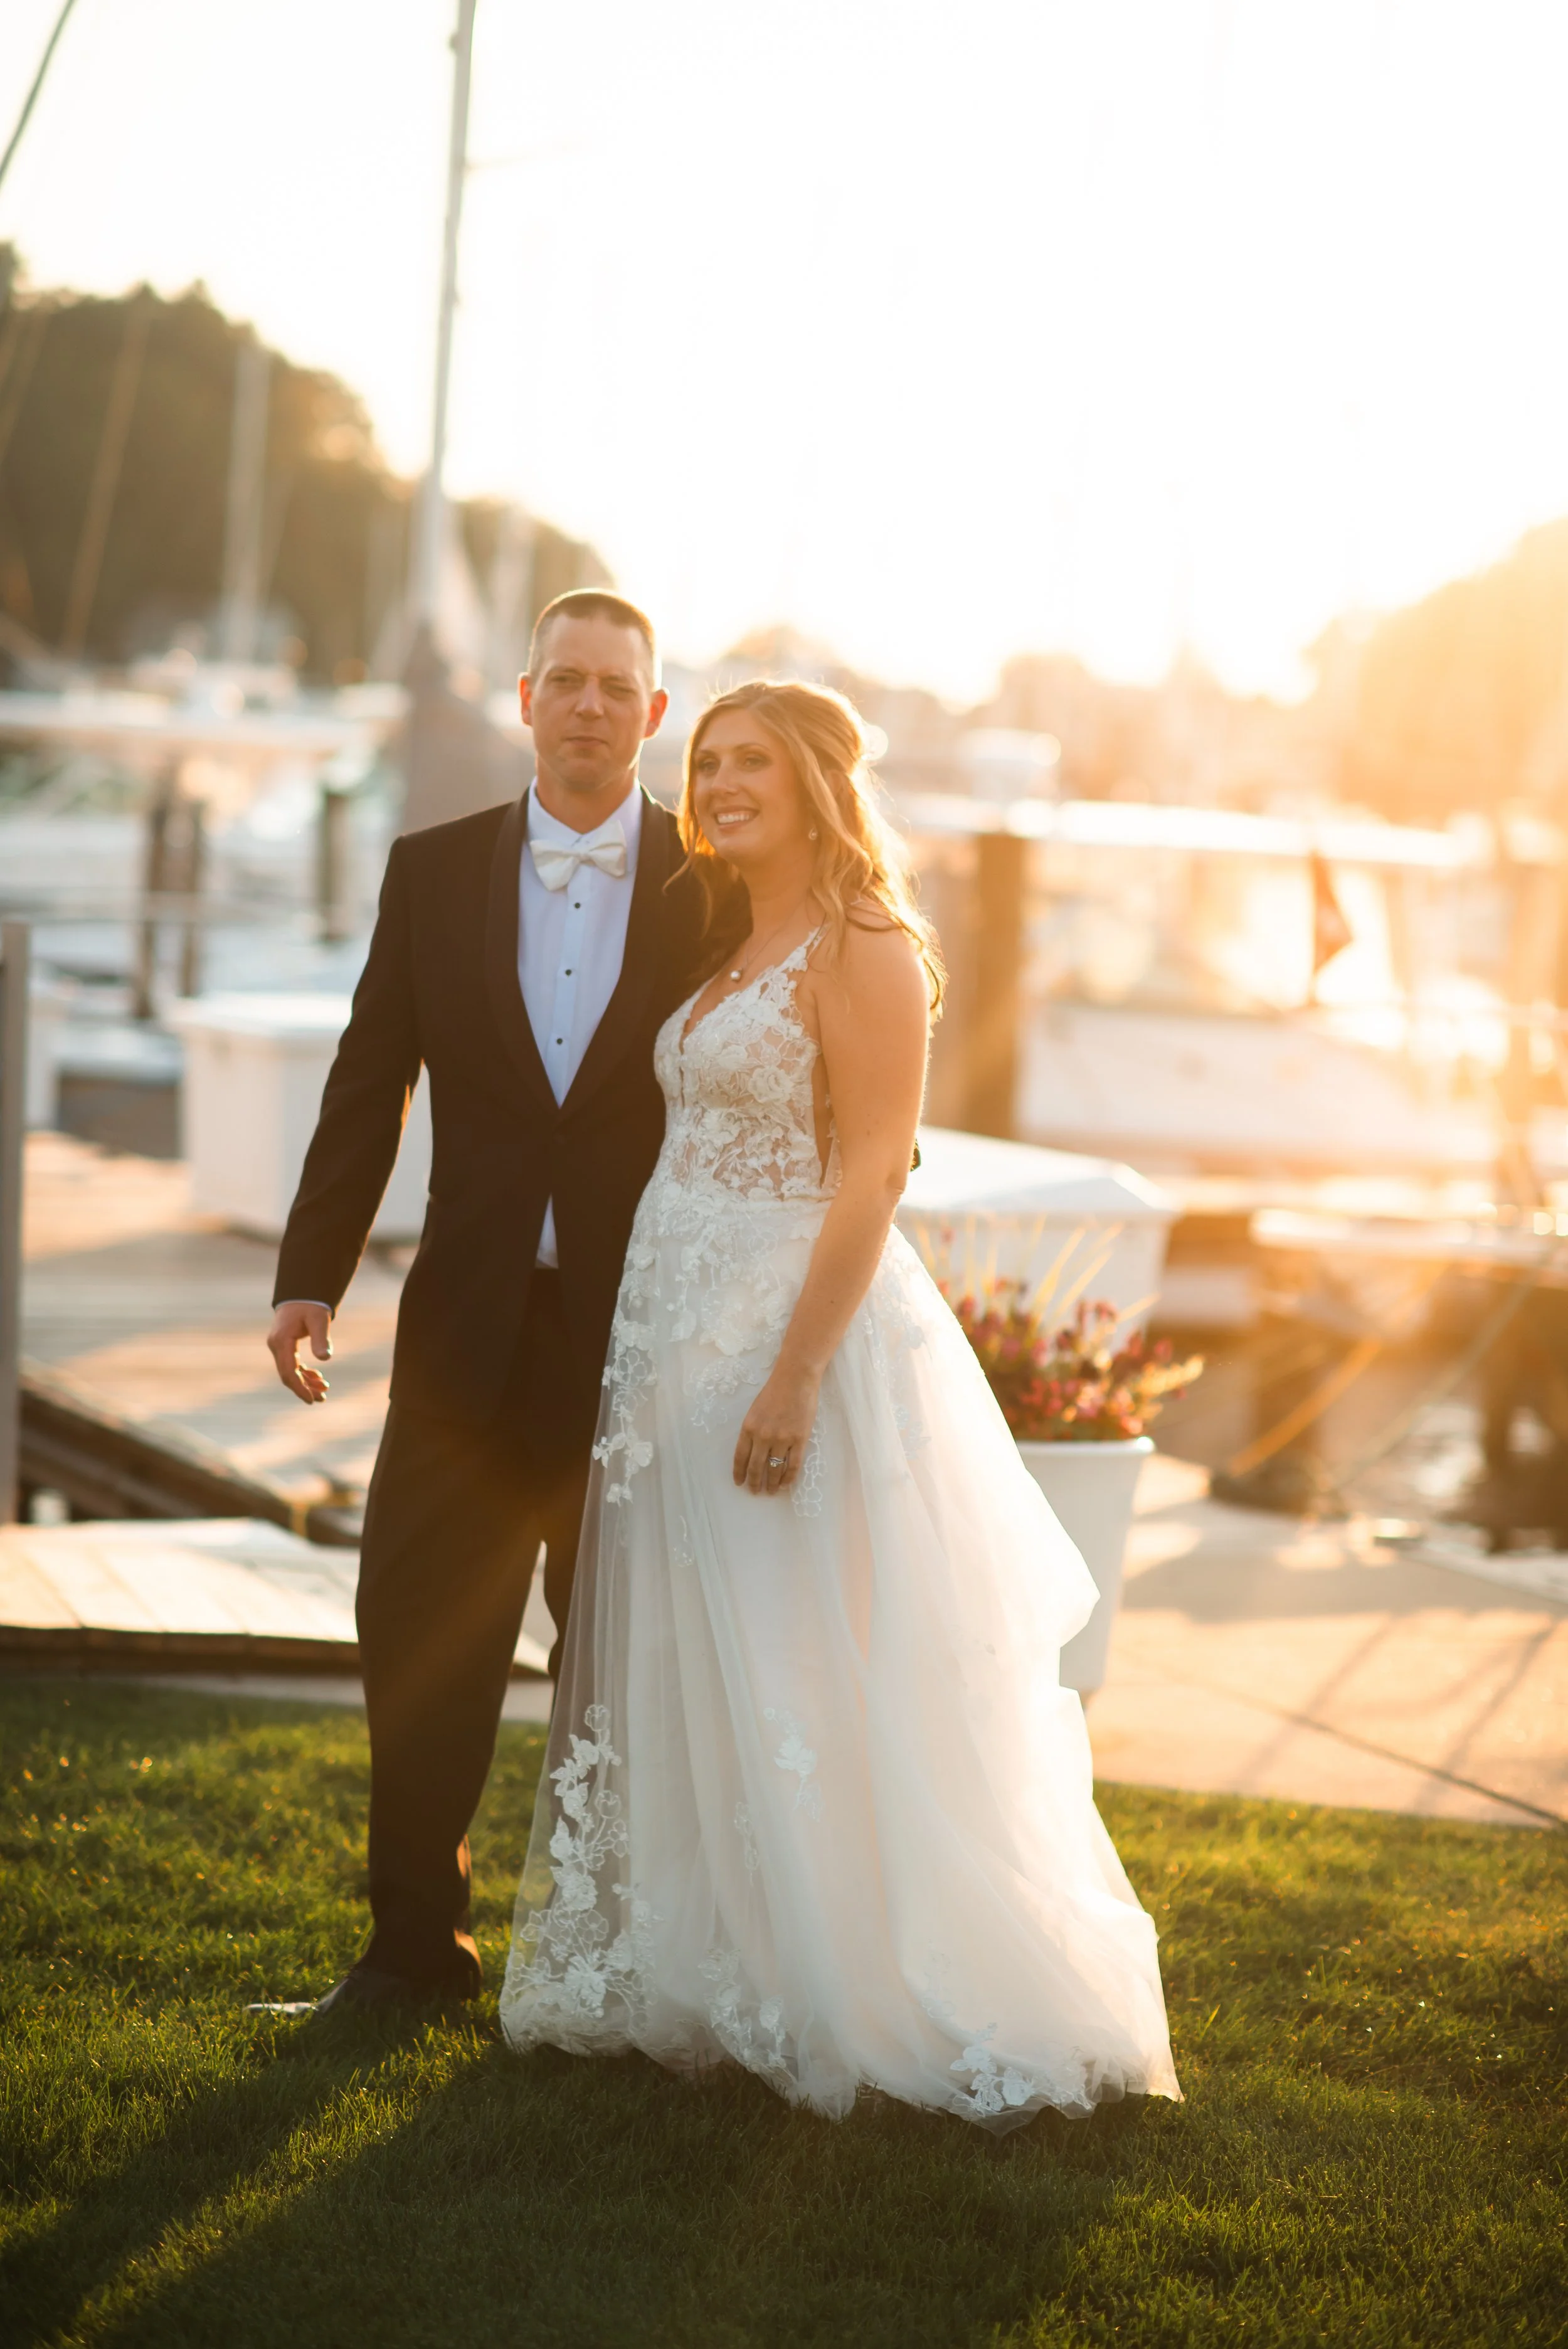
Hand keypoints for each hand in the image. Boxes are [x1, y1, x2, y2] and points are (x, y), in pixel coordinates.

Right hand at [267, 1301, 332, 1403]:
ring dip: (305, 1382)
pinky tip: (317, 1377)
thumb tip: (325, 1358)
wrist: (301, 1293)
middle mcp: (276, 1345)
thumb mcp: (319, 1320)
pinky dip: (303, 1373)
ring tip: (324, 1390)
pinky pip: (291, 1365)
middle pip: (288, 1375)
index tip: (312, 1400)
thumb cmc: (311, 1305)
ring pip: (290, 1371)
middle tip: (322, 1399)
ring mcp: (278, 1346)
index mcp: (282, 1341)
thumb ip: (321, 1338)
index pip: (288, 1371)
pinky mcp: (283, 1346)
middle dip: (304, 1389)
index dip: (299, 1388)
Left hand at [733, 1367, 819, 1495]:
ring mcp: (782, 1439)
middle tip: (755, 1491)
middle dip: (754, 1482)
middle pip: (756, 1467)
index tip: (739, 1483)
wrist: (796, 1379)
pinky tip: (785, 1485)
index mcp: (748, 1428)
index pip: (740, 1457)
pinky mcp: (799, 1440)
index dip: (739, 1473)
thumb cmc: (775, 1391)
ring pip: (774, 1469)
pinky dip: (788, 1478)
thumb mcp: (755, 1411)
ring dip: (771, 1484)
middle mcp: (763, 1436)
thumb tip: (754, 1452)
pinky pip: (793, 1466)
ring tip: (771, 1491)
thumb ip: (753, 1431)